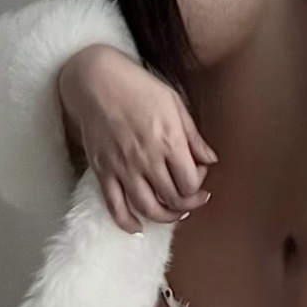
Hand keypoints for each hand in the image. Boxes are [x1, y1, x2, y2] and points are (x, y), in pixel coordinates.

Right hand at [57, 45, 217, 234]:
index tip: (198, 178)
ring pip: (147, 208)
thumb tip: (210, 159)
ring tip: (171, 213)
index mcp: (169, 140)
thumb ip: (193, 135)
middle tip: (191, 200)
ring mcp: (123, 167)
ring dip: (163, 217)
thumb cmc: (137, 86)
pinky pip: (115, 206)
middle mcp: (147, 158)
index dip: (198, 187)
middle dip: (186, 204)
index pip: (189, 182)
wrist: (96, 79)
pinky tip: (137, 227)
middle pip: (172, 198)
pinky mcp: (103, 170)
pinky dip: (127, 222)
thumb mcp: (174, 102)